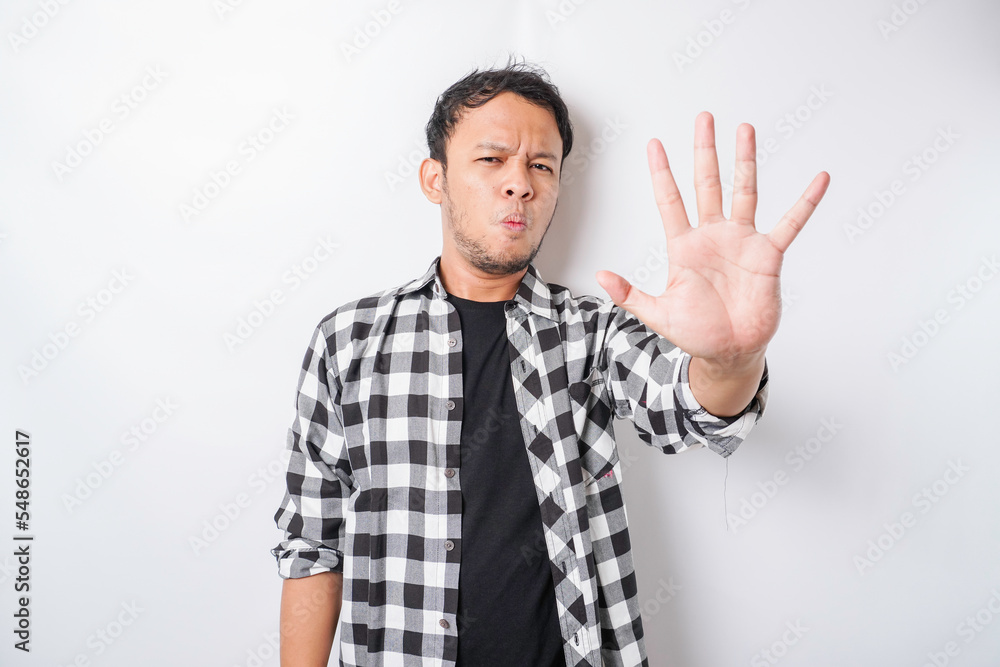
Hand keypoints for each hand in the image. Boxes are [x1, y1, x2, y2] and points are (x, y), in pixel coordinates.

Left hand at [596, 111, 829, 363]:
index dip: (662, 173)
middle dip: (704, 151)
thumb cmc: (696, 333)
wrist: (730, 352)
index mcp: (685, 246)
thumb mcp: (657, 313)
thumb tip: (601, 276)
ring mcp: (742, 242)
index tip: (654, 144)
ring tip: (746, 129)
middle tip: (703, 118)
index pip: (670, 201)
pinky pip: (790, 223)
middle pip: (707, 183)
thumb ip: (630, 294)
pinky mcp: (768, 255)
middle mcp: (713, 236)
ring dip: (745, 160)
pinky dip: (805, 202)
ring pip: (744, 191)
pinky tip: (819, 179)